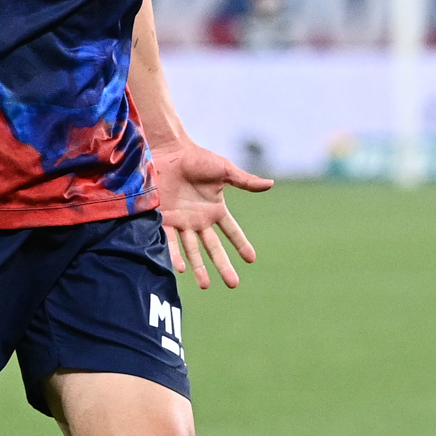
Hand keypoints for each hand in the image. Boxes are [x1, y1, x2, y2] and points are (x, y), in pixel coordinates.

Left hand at [152, 140, 272, 289]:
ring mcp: (182, 221)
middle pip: (213, 248)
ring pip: (192, 250)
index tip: (251, 259)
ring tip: (205, 285)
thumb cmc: (197, 158)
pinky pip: (171, 241)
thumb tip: (270, 183)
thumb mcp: (224, 169)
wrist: (169, 151)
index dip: (241, 245)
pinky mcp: (165, 219)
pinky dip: (175, 255)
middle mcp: (199, 219)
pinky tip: (181, 269)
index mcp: (215, 209)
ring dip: (198, 268)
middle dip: (223, 266)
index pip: (232, 231)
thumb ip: (245, 180)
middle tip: (233, 284)